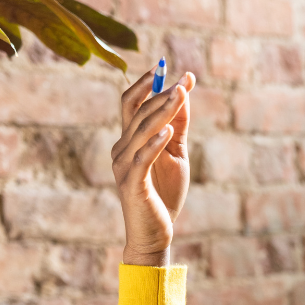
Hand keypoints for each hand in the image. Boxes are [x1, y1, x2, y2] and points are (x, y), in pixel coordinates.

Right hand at [112, 66, 195, 266]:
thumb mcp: (175, 158)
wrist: (155, 235)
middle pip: (138, 113)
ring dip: (161, 112)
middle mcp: (121, 149)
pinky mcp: (132, 184)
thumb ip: (177, 129)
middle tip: (183, 80)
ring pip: (141, 131)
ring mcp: (123, 166)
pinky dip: (154, 143)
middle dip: (161, 94)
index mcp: (129, 141)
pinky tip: (168, 131)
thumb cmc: (164, 197)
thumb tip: (182, 96)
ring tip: (179, 95)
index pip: (133, 104)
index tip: (170, 68)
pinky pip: (142, 159)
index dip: (149, 85)